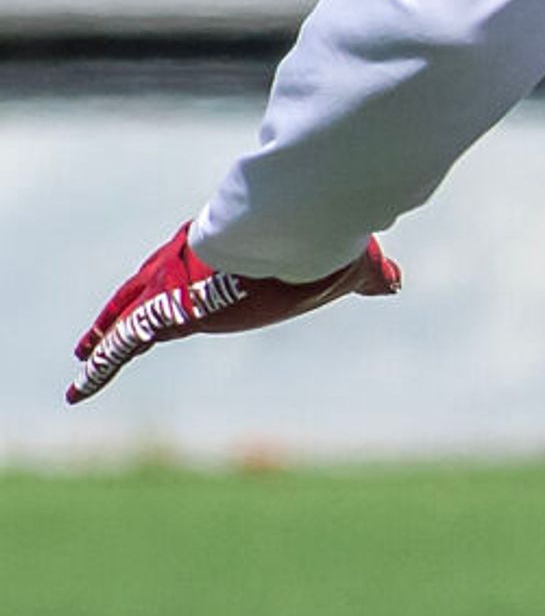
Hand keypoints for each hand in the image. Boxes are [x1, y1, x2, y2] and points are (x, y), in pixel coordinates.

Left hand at [69, 224, 400, 404]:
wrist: (303, 230)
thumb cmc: (328, 245)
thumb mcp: (350, 269)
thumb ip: (366, 277)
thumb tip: (394, 283)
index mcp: (239, 259)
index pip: (200, 276)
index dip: (178, 291)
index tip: (166, 306)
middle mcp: (200, 268)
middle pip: (150, 291)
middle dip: (127, 311)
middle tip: (100, 334)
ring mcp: (179, 289)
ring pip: (129, 318)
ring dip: (103, 340)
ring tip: (81, 365)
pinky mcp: (168, 311)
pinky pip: (124, 342)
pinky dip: (101, 365)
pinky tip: (80, 385)